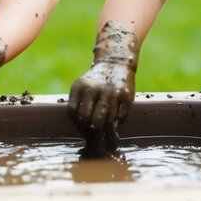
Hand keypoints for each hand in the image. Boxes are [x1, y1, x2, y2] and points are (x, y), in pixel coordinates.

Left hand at [66, 21, 136, 157]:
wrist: (116, 62)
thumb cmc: (95, 82)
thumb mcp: (82, 87)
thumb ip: (79, 106)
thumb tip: (84, 133)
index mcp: (80, 86)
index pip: (74, 112)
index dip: (77, 124)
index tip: (83, 129)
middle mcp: (95, 88)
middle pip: (89, 119)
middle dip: (91, 132)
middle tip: (94, 137)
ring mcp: (112, 92)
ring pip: (106, 121)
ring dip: (105, 130)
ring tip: (104, 132)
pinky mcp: (126, 95)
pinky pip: (120, 118)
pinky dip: (117, 124)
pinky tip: (114, 122)